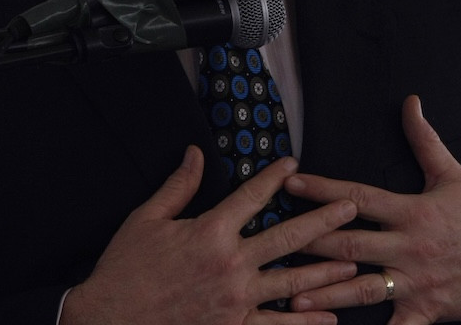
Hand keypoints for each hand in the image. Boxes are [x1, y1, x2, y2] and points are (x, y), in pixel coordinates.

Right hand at [60, 146, 358, 324]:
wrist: (107, 322)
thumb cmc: (124, 270)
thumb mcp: (146, 219)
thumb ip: (178, 186)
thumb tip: (197, 153)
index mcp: (209, 231)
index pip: (252, 196)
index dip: (275, 177)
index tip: (295, 164)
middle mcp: (229, 264)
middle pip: (287, 236)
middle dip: (322, 220)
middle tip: (350, 207)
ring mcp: (234, 300)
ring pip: (291, 282)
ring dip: (325, 271)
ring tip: (353, 263)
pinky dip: (304, 323)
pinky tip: (328, 318)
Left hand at [283, 96, 460, 324]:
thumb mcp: (454, 175)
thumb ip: (425, 140)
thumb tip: (410, 102)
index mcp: (413, 211)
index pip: (359, 196)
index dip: (323, 189)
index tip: (290, 183)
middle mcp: (410, 247)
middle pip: (352, 243)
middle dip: (312, 241)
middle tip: (274, 240)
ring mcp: (416, 282)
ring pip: (364, 288)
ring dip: (328, 292)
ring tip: (293, 296)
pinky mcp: (425, 311)